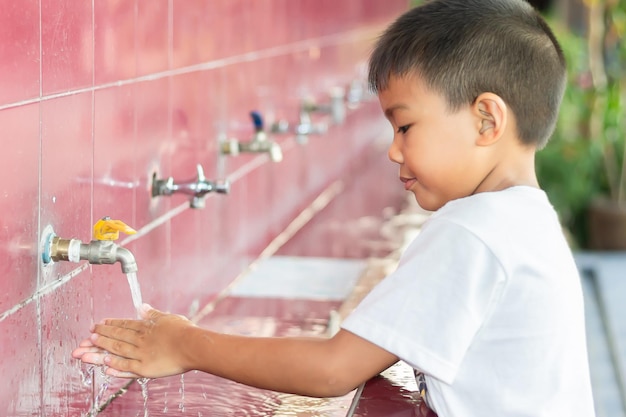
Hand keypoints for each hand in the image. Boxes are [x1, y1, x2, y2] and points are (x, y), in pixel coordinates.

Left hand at [71, 304, 196, 378]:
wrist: (193, 346)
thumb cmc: (184, 331)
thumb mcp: (168, 318)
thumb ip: (153, 314)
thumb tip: (142, 307)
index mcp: (146, 328)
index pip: (124, 325)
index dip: (110, 325)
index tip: (98, 325)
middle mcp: (140, 340)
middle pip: (115, 338)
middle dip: (99, 337)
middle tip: (86, 337)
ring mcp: (141, 355)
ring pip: (116, 352)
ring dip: (99, 351)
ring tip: (85, 350)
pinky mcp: (145, 369)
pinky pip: (126, 368)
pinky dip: (115, 366)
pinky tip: (104, 366)